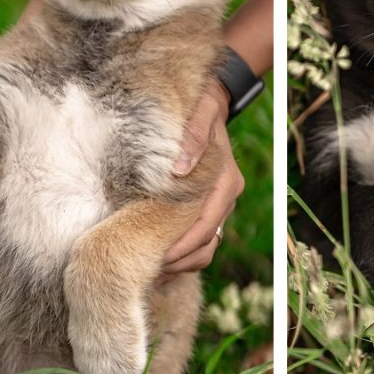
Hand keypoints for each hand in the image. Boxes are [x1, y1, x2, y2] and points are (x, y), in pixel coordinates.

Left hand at [161, 80, 243, 276]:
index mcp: (227, 181)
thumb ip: (193, 135)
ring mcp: (219, 203)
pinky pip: (200, 236)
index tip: (155, 258)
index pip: (206, 225)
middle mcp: (227, 196)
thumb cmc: (201, 106)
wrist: (211, 101)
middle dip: (179, 261)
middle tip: (146, 271)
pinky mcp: (209, 204)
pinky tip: (156, 256)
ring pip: (206, 245)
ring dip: (181, 262)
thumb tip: (179, 168)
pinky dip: (182, 251)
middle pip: (207, 243)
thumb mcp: (200, 112)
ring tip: (149, 270)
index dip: (182, 246)